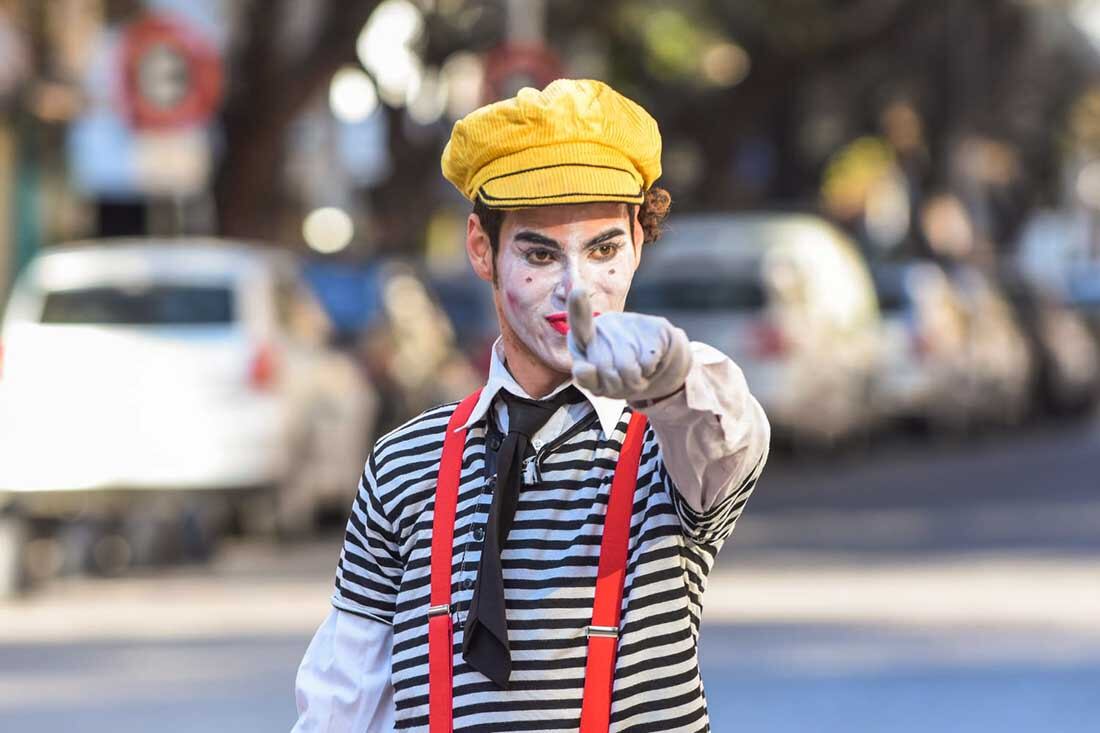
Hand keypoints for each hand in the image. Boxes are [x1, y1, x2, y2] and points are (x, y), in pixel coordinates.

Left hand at [567, 287, 691, 402]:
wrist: (657, 367)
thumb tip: (581, 369)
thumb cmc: (619, 375)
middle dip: (614, 384)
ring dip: (633, 382)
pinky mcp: (657, 328)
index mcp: (585, 335)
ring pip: (627, 368)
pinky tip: (649, 363)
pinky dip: (648, 373)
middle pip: (604, 366)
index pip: (579, 323)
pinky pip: (647, 364)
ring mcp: (632, 322)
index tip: (578, 290)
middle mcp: (606, 323)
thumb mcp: (599, 384)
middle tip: (621, 381)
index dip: (578, 307)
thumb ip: (587, 379)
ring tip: (635, 373)